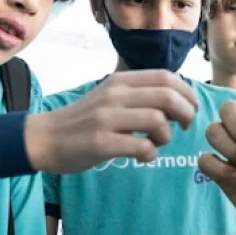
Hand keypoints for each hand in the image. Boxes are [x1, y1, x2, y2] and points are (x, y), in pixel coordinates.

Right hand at [25, 70, 198, 173]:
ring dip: (166, 136)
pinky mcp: (101, 143)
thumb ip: (139, 95)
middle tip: (183, 127)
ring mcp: (107, 118)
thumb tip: (178, 100)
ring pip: (157, 120)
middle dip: (186, 113)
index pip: (166, 77)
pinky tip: (142, 157)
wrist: (45, 138)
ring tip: (156, 143)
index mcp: (120, 81)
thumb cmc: (84, 120)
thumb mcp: (111, 97)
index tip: (190, 109)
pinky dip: (150, 154)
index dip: (187, 93)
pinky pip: (141, 147)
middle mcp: (115, 95)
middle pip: (167, 96)